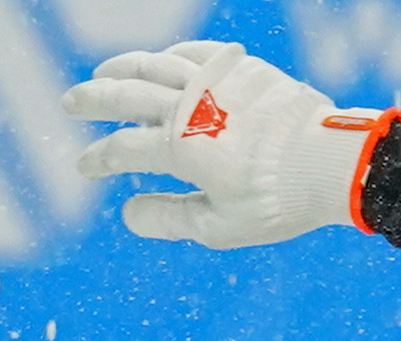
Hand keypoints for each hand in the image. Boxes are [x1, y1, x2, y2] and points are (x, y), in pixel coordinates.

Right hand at [69, 43, 391, 250]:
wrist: (330, 162)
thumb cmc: (277, 201)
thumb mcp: (220, 227)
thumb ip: (169, 219)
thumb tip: (128, 214)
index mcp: (180, 148)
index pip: (123, 150)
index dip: (98, 160)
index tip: (84, 167)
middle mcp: (190, 106)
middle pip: (126, 95)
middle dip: (92, 99)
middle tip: (70, 102)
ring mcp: (215, 81)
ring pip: (156, 65)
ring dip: (124, 68)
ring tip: (105, 73)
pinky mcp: (241, 68)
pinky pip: (196, 54)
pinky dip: (171, 58)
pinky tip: (162, 63)